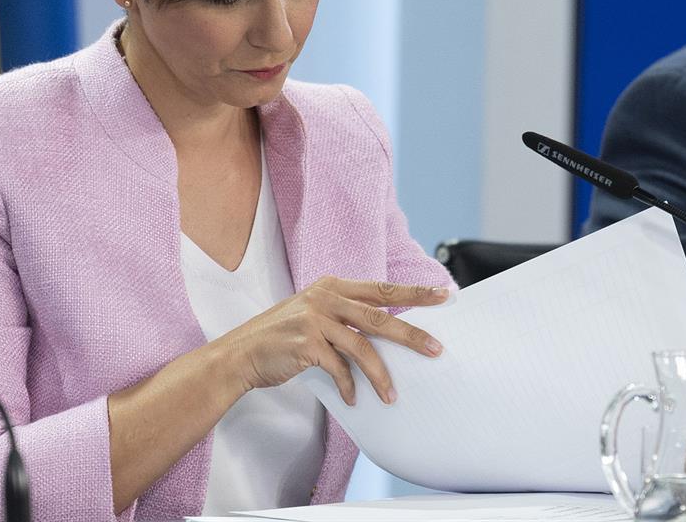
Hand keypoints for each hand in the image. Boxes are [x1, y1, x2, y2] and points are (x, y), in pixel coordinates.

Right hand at [215, 276, 448, 405]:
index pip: (381, 288)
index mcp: (332, 286)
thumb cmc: (282, 337)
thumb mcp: (315, 315)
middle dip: (412, 334)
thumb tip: (389, 330)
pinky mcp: (306, 342)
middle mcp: (325, 297)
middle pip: (379, 316)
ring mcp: (314, 318)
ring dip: (381, 375)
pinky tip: (354, 399)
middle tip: (437, 348)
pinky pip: (339, 368)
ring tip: (392, 396)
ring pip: (362, 346)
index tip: (443, 295)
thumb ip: (345, 316)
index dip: (414, 293)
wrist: (242, 352)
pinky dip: (349, 386)